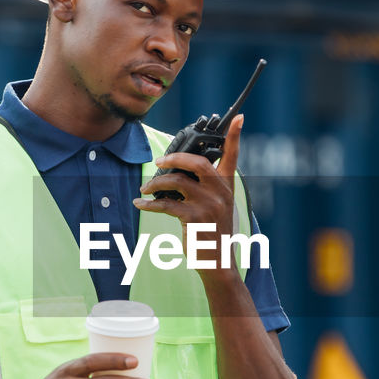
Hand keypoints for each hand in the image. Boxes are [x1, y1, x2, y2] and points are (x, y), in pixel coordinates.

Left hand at [133, 114, 243, 274]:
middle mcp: (220, 192)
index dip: (235, 136)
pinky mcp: (195, 218)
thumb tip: (178, 172)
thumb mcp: (218, 206)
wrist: (218, 261)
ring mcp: (208, 205)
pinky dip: (148, 203)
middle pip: (196, 162)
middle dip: (174, 157)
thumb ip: (206, 187)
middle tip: (159, 161)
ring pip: (176, 182)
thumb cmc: (213, 232)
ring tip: (145, 188)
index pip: (233, 156)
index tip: (239, 117)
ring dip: (155, 183)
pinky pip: (166, 204)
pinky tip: (139, 203)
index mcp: (227, 186)